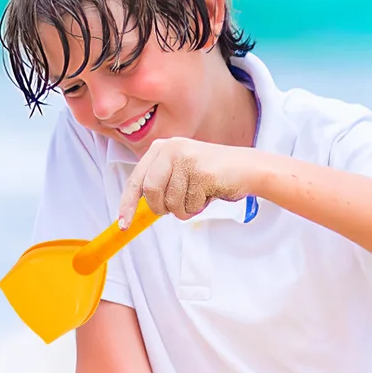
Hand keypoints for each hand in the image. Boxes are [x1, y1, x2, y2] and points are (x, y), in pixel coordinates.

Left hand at [119, 137, 256, 225]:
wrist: (248, 168)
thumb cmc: (210, 174)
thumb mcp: (179, 172)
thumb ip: (159, 183)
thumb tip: (134, 208)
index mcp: (160, 148)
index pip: (136, 180)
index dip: (128, 204)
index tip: (123, 224)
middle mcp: (170, 148)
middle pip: (151, 192)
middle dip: (163, 208)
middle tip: (177, 208)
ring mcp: (186, 158)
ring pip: (171, 201)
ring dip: (185, 208)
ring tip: (199, 196)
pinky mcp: (202, 171)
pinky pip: (190, 204)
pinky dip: (199, 206)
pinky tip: (210, 192)